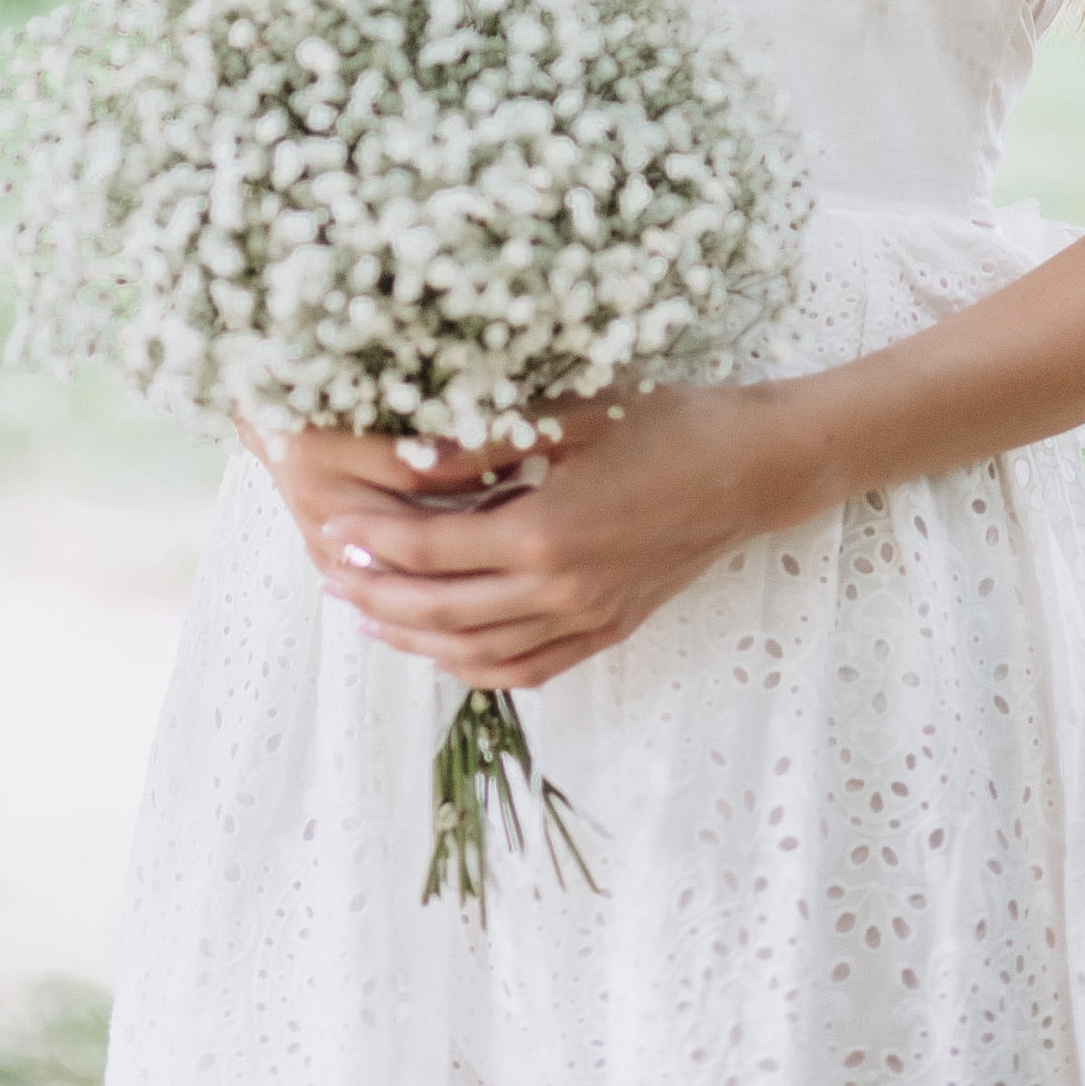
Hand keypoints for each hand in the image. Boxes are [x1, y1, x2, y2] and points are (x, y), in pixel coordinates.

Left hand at [260, 384, 796, 692]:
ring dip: (417, 642)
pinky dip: (477, 667)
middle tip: (334, 582)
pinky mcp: (608, 630)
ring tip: (372, 622)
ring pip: (479, 653)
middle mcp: (559, 589)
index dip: (377, 542)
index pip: (433, 550)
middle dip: (379, 599)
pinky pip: (528, 669)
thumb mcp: (573, 415)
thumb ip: (490, 441)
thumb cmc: (665, 422)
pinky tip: (447, 652)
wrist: (750, 468)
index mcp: (544, 530)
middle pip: (442, 612)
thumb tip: (411, 453)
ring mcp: (586, 619)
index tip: (336, 529)